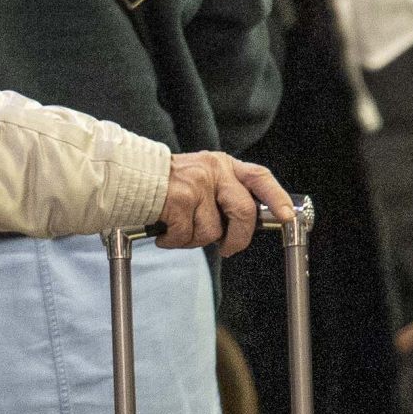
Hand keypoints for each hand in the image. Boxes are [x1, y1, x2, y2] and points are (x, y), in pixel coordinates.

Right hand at [156, 152, 296, 256]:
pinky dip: (173, 241)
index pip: (259, 177)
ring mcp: (196, 185)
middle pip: (243, 212)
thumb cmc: (163, 186)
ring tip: (177, 229)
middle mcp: (213, 171)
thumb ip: (224, 194)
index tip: (287, 216)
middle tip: (228, 249)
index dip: (277, 198)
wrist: (125, 177)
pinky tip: (163, 230)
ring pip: (212, 231)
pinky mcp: (178, 201)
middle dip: (238, 239)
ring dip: (193, 240)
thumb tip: (245, 225)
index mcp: (222, 164)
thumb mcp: (201, 178)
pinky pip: (186, 236)